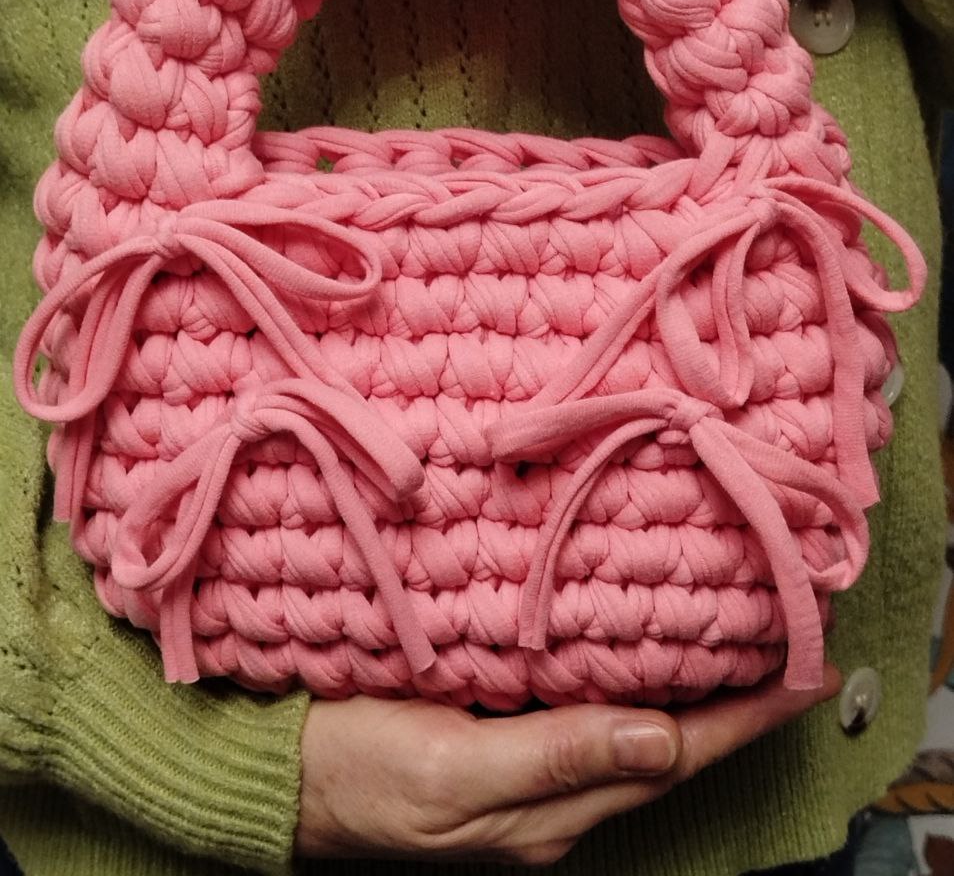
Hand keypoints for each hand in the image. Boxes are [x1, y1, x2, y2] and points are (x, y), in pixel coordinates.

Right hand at [296, 664, 840, 864]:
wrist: (278, 777)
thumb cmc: (353, 774)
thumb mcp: (447, 768)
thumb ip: (552, 756)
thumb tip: (660, 742)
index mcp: (548, 814)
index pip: (671, 756)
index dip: (741, 717)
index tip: (801, 672)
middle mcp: (550, 799)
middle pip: (663, 743)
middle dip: (728, 696)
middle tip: (782, 634)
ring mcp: (524, 773)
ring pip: (628, 725)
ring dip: (683, 682)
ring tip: (731, 630)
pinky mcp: (497, 742)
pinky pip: (581, 709)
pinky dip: (621, 673)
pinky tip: (632, 639)